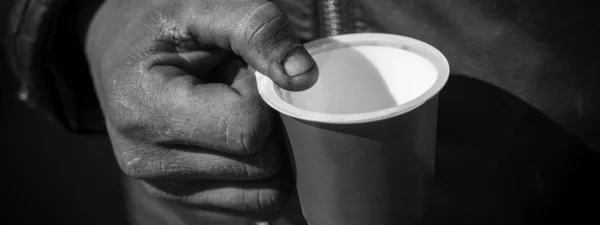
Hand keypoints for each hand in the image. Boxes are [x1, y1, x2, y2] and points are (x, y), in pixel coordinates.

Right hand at [84, 0, 317, 215]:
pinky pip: (253, 204)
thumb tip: (303, 77)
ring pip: (265, 193)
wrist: (118, 54)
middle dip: (265, 124)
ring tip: (230, 114)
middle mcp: (148, 161)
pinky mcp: (181, 200)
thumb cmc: (162, 28)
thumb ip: (257, 29)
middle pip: (261, 165)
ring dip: (263, 150)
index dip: (260, 97)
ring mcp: (165, 188)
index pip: (247, 130)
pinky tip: (232, 140)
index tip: (238, 72)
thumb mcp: (203, 6)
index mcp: (146, 109)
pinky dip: (258, 174)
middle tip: (235, 91)